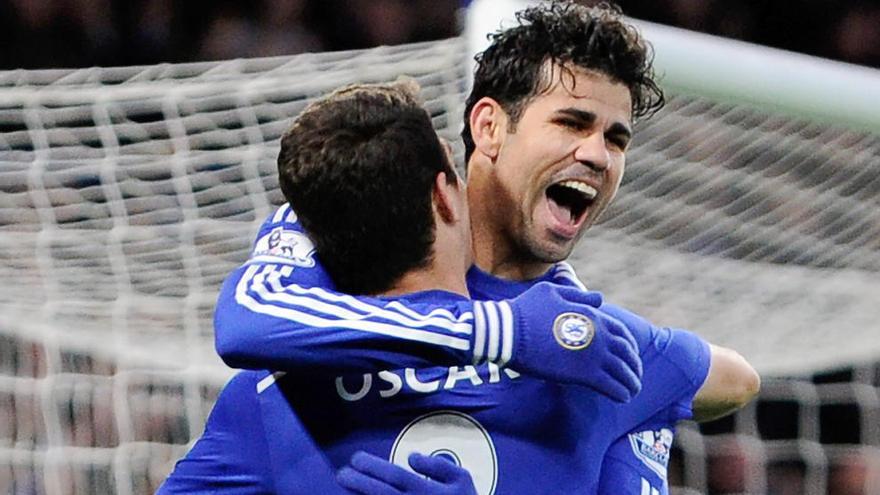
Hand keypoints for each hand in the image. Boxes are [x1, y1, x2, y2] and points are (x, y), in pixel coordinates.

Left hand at [337, 451, 477, 494]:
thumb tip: (411, 457)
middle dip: (358, 482)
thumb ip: (438, 465)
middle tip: (341, 473)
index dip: (372, 466)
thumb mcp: (462, 479)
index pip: (394, 476)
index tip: (355, 459)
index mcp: (428, 492)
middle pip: (381, 494)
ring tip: (344, 488)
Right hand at [508, 282, 642, 401]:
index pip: (621, 333)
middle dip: (634, 366)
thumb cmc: (526, 310)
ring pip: (623, 372)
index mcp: (593, 315)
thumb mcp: (552, 292)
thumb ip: (578, 295)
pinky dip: (621, 393)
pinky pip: (611, 386)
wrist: (510, 331)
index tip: (630, 355)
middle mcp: (599, 334)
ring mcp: (594, 355)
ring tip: (632, 391)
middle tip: (634, 376)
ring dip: (631, 382)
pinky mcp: (584, 374)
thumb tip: (600, 298)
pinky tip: (623, 398)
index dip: (629, 345)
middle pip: (627, 353)